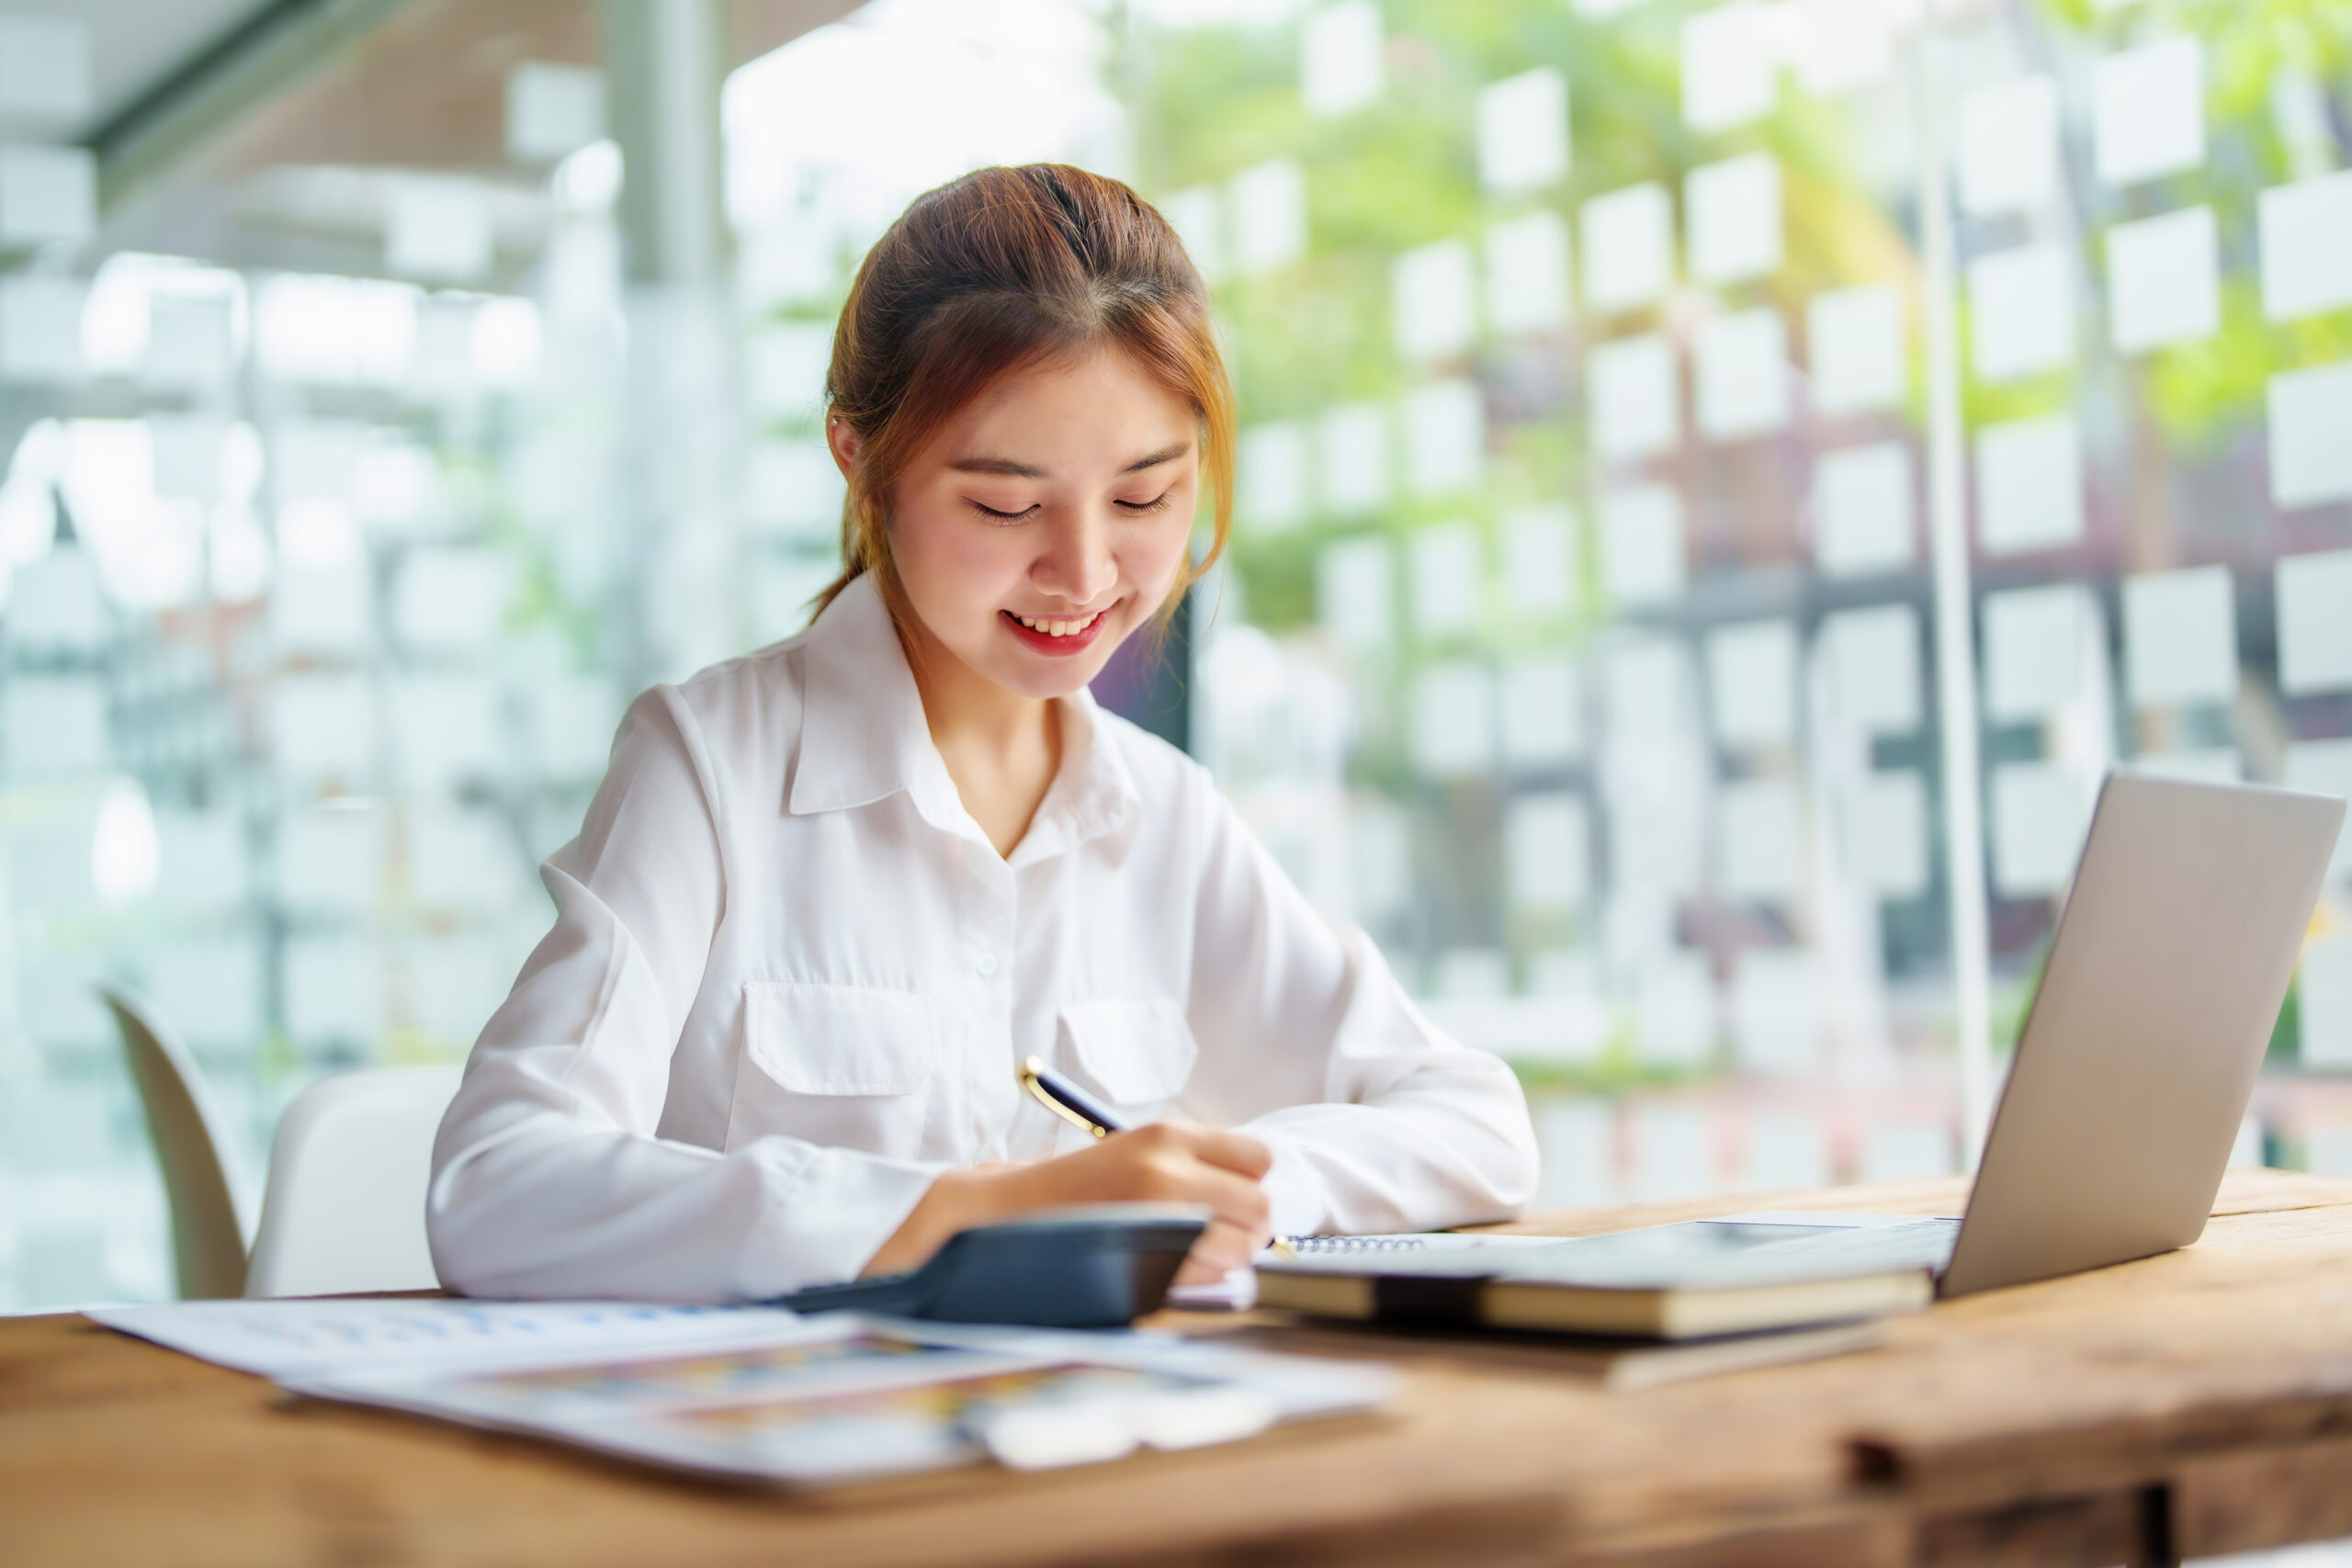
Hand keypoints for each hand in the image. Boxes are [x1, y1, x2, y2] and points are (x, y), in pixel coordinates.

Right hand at [862, 1123, 1272, 1284]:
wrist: (997, 1216)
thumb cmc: (1069, 1192)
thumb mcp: (1133, 1155)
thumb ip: (1189, 1166)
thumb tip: (1248, 1192)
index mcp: (1167, 1135)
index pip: (1259, 1157)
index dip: (1249, 1183)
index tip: (1230, 1198)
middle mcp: (1170, 1170)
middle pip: (1261, 1206)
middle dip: (1249, 1227)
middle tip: (1218, 1236)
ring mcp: (1160, 1218)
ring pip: (1243, 1248)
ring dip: (1229, 1257)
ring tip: (1188, 1256)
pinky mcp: (1148, 1263)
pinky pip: (1211, 1279)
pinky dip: (1202, 1282)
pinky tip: (1167, 1273)